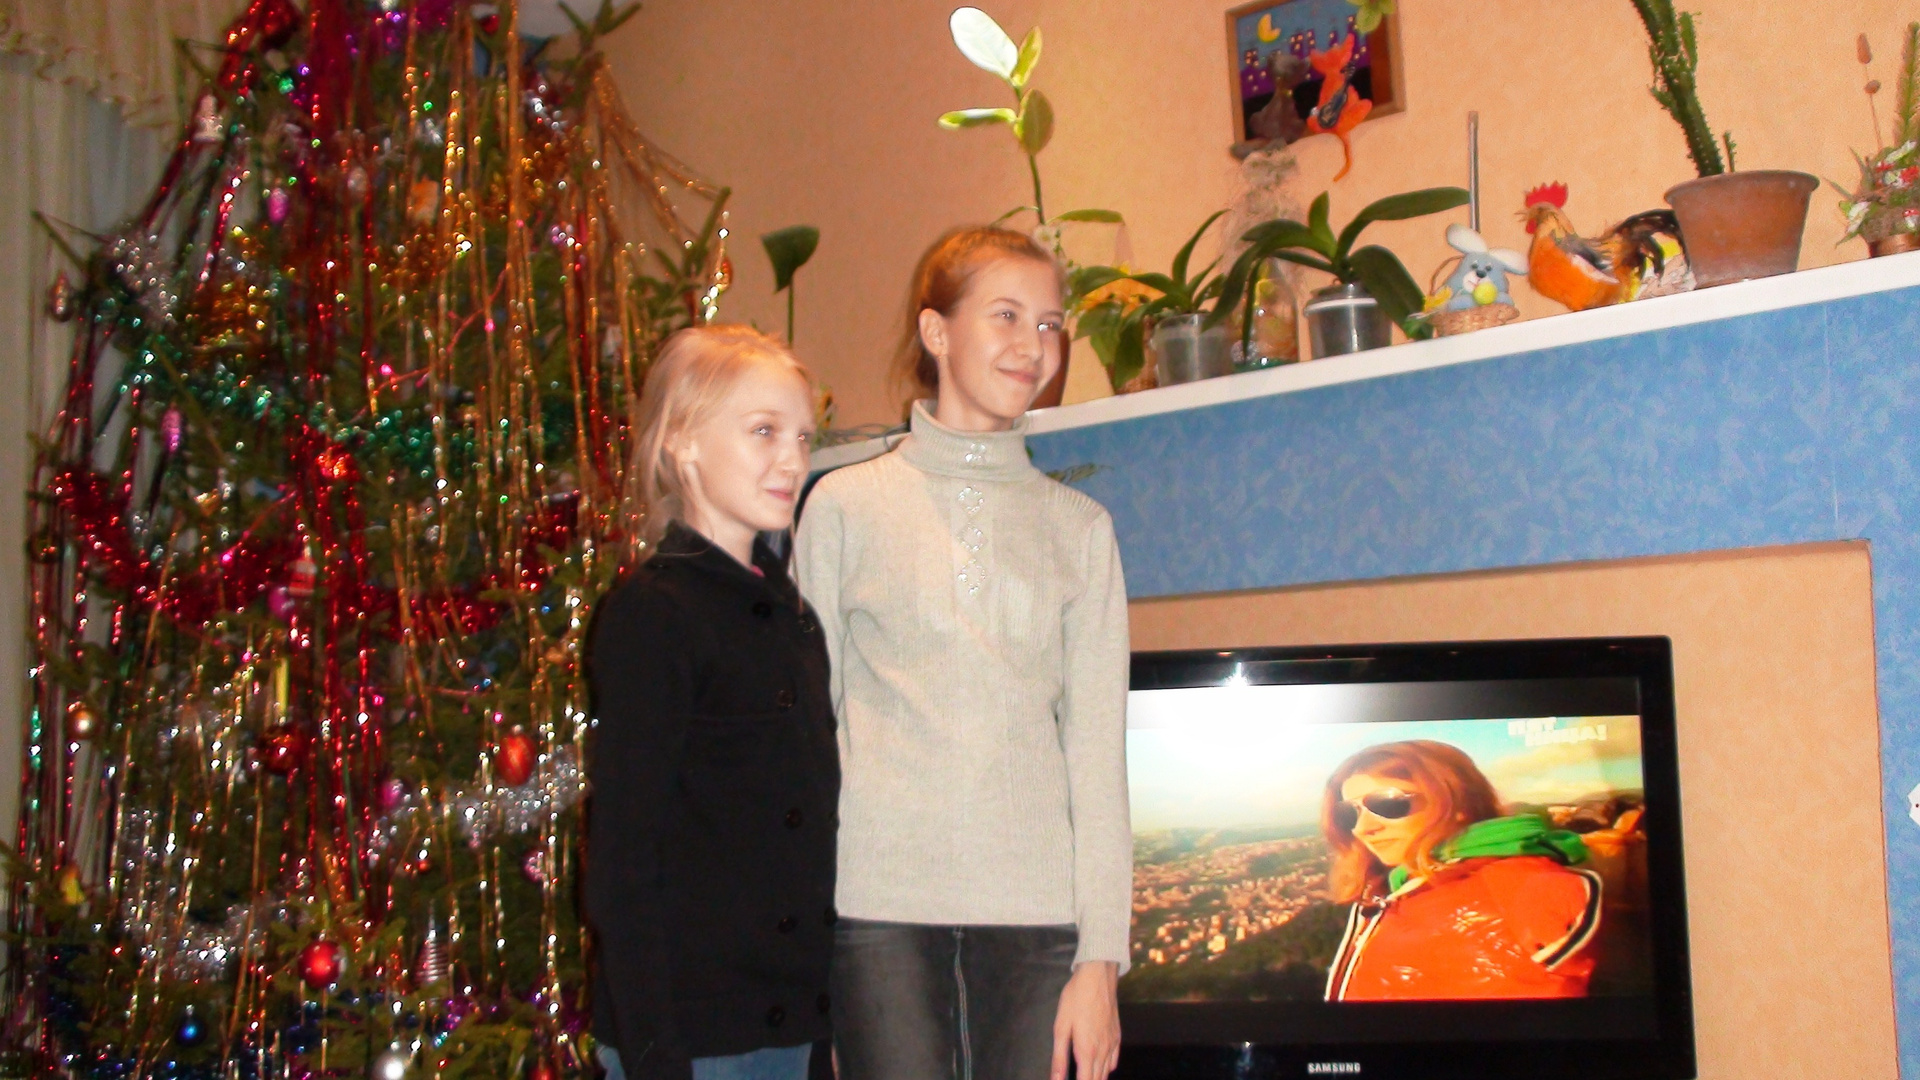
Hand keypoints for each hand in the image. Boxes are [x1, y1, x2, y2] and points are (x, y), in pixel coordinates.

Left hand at [1051, 961, 1119, 1079]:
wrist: (1098, 977)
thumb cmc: (1075, 999)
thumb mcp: (1061, 1027)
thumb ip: (1058, 1057)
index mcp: (1087, 1052)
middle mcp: (1103, 1052)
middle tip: (1076, 1078)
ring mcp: (1112, 1044)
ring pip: (1106, 1073)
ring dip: (1095, 1078)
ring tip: (1083, 1075)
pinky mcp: (1117, 1036)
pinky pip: (1113, 1062)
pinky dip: (1105, 1069)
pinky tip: (1098, 1066)